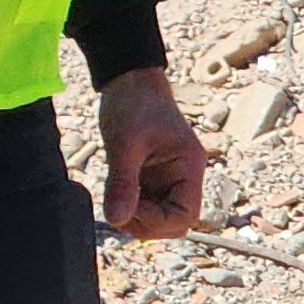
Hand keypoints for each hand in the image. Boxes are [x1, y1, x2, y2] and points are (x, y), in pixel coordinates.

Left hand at [98, 66, 209, 240]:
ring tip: (114, 200)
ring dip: (136, 217)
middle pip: (174, 222)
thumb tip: (115, 219)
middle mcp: (183, 176)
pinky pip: (145, 204)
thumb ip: (122, 183)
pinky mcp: (150, 176)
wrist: (128, 80)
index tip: (128, 209)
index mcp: (189, 167)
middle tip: (118, 209)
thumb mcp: (125, 143)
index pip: (185, 214)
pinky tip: (114, 193)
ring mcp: (167, 178)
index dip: (157, 221)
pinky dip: (129, 206)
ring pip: (158, 216)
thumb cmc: (134, 103)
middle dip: (147, 223)